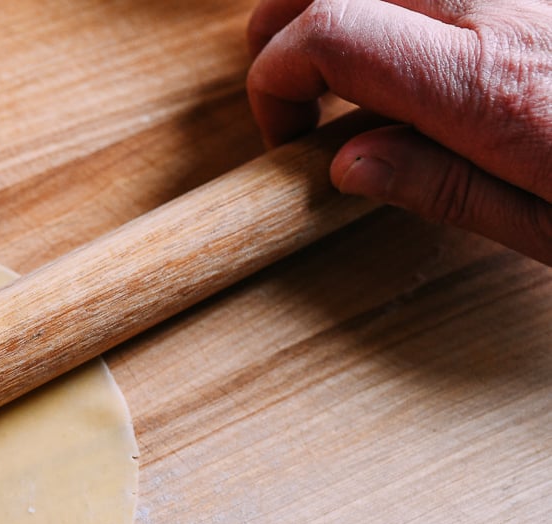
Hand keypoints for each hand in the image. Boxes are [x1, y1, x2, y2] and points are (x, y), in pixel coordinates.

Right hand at [247, 0, 551, 263]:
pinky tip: (403, 47)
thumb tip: (348, 167)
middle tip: (281, 80)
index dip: (277, 76)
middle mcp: (506, 11)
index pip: (333, 33)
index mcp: (489, 86)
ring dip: (343, 11)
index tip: (286, 135)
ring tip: (332, 61)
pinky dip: (399, 9)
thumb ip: (447, 189)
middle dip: (287, 23)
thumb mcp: (549, 223)